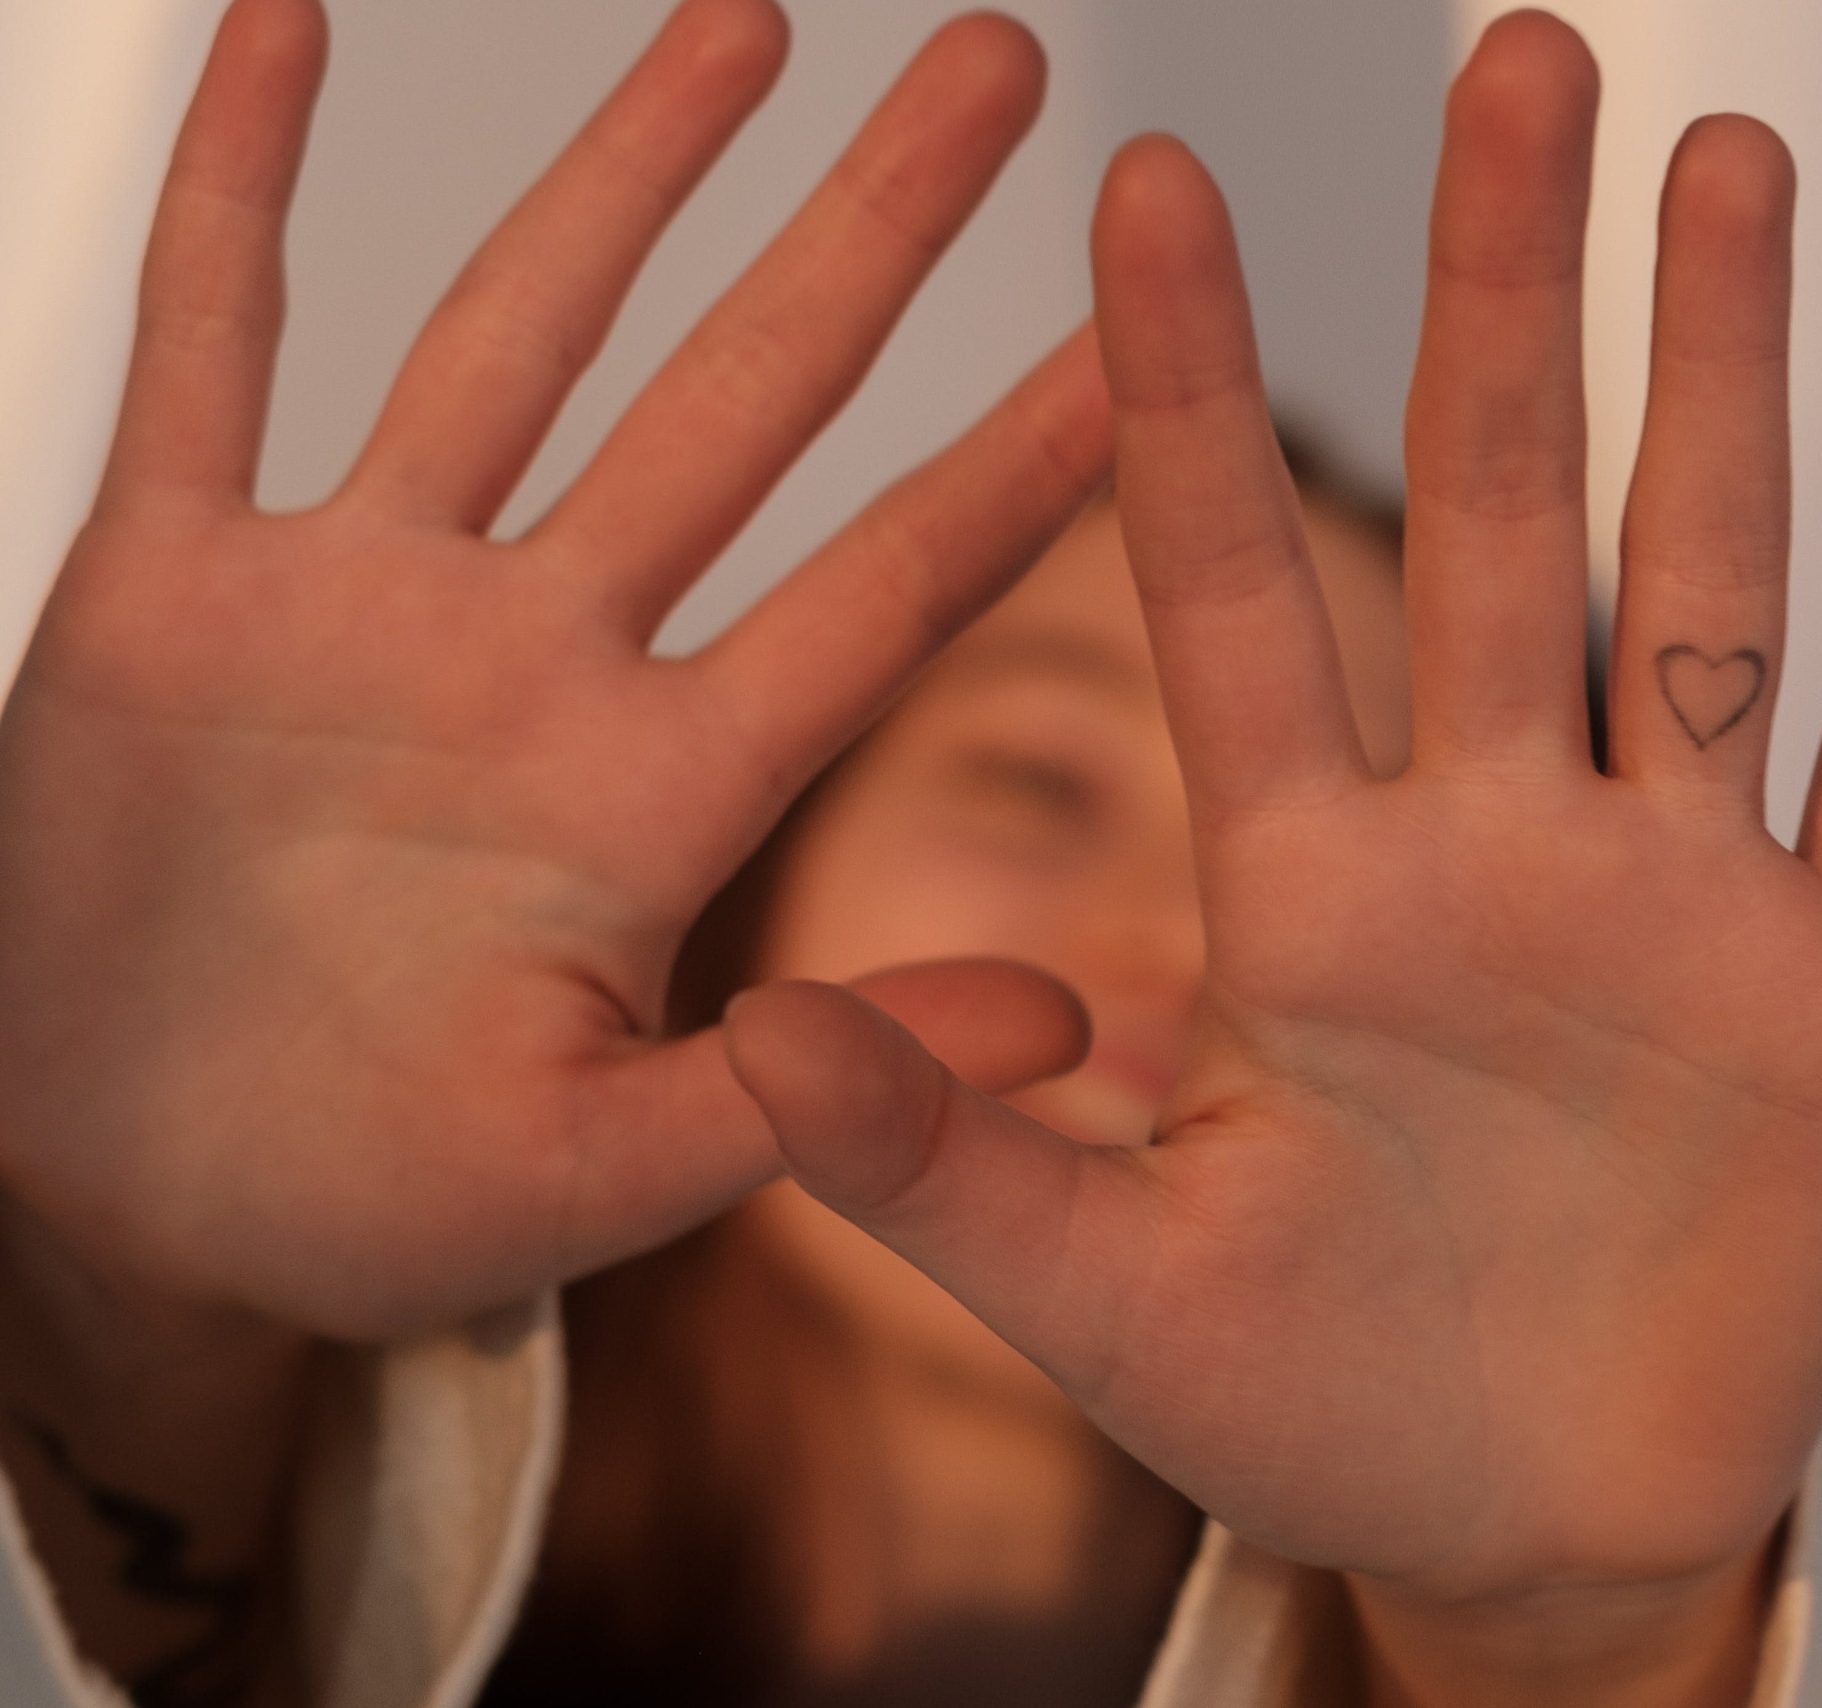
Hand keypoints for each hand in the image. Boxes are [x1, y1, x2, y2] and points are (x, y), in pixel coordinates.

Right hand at [0, 0, 1103, 1346]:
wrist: (127, 1202)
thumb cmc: (371, 1206)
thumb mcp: (606, 1172)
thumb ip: (824, 1091)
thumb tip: (1073, 1018)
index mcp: (657, 799)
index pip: (883, 593)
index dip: (1016, 466)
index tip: (1153, 337)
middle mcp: (539, 664)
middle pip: (737, 401)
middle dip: (866, 233)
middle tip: (1008, 63)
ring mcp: (361, 603)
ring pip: (514, 333)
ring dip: (622, 175)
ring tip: (750, 22)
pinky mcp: (170, 587)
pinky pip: (205, 345)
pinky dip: (235, 190)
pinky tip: (284, 25)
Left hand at [727, 9, 1821, 1701]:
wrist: (1533, 1520)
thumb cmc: (1315, 1411)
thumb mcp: (1112, 1303)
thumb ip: (954, 1170)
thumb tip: (766, 1041)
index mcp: (1305, 898)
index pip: (1235, 599)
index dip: (1186, 400)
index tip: (1146, 187)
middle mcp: (1492, 844)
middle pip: (1495, 522)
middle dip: (1502, 300)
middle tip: (1517, 66)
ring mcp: (1678, 893)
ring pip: (1706, 582)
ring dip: (1722, 380)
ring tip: (1726, 168)